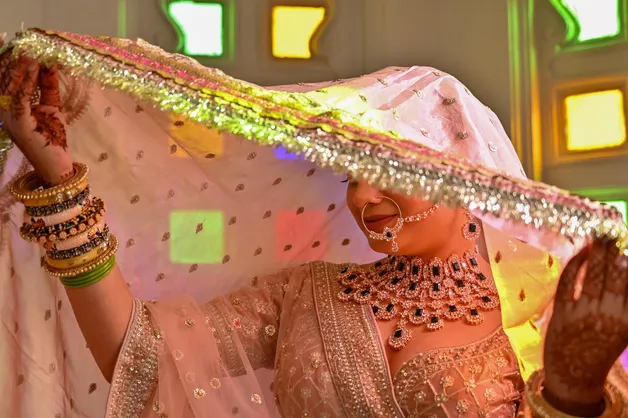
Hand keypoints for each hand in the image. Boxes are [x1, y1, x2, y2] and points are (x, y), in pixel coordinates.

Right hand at [0, 44, 72, 185]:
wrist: (57, 165)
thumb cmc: (52, 138)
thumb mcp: (51, 107)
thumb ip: (48, 87)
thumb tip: (49, 64)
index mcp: (8, 107)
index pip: (2, 79)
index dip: (3, 60)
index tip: (5, 40)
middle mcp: (4, 111)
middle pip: (2, 79)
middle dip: (9, 59)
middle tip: (16, 40)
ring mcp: (9, 118)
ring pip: (9, 86)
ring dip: (19, 67)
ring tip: (27, 50)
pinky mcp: (20, 124)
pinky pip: (21, 98)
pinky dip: (27, 81)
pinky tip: (34, 67)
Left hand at [543, 238, 627, 415]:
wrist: (574, 376)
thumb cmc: (601, 344)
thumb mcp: (623, 326)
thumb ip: (625, 301)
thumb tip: (623, 264)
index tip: (627, 243)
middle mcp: (611, 316)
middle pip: (617, 273)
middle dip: (616, 250)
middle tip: (613, 233)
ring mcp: (585, 314)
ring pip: (595, 274)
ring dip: (598, 251)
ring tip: (599, 237)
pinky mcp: (561, 313)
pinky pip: (569, 282)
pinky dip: (576, 263)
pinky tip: (581, 252)